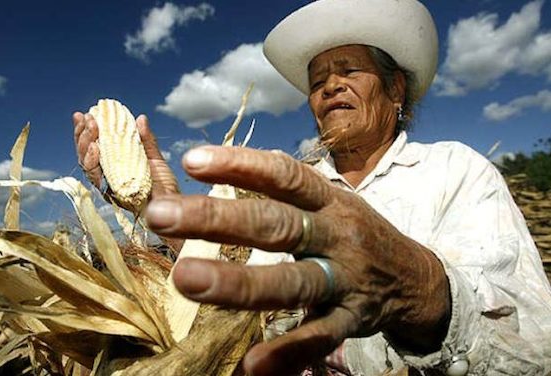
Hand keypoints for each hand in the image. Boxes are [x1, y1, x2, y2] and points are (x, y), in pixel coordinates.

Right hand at [72, 112, 179, 196]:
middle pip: (86, 155)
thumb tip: (140, 118)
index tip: (85, 114)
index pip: (94, 146)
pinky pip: (96, 178)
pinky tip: (95, 148)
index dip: (86, 131)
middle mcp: (107, 176)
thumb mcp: (155, 158)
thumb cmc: (163, 186)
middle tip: (87, 118)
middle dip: (83, 135)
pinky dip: (93, 162)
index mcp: (113, 165)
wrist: (172, 204)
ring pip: (87, 165)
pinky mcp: (110, 194)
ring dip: (85, 145)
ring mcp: (107, 186)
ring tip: (91, 129)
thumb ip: (146, 140)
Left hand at [146, 146, 450, 374]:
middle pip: (275, 225)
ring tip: (186, 280)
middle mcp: (337, 233)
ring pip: (291, 282)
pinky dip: (286, 351)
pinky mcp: (353, 320)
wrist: (416, 276)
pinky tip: (250, 365)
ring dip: (238, 282)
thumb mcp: (330, 202)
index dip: (240, 164)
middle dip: (216, 219)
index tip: (192, 160)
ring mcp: (346, 279)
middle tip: (160, 215)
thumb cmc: (356, 232)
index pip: (283, 174)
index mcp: (329, 199)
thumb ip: (285, 194)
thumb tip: (223, 173)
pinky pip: (318, 338)